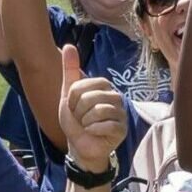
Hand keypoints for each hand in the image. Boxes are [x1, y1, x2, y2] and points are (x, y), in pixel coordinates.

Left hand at [58, 45, 125, 171]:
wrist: (81, 146)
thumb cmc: (76, 120)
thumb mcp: (68, 95)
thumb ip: (70, 70)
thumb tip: (69, 45)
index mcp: (103, 85)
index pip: (80, 87)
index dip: (71, 101)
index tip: (74, 108)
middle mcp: (115, 96)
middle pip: (88, 99)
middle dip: (79, 113)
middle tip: (82, 119)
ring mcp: (121, 112)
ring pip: (97, 112)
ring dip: (86, 123)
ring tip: (88, 126)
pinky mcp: (122, 128)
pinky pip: (104, 126)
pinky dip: (93, 131)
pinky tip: (95, 134)